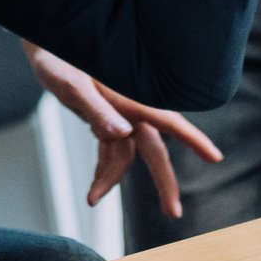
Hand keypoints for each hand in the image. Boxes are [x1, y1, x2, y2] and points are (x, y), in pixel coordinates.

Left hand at [23, 44, 221, 219]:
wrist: (45, 47)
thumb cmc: (59, 60)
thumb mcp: (72, 85)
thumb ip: (96, 109)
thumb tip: (121, 133)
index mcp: (131, 96)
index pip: (169, 120)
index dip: (193, 139)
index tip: (215, 157)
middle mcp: (130, 108)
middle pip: (155, 149)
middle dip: (164, 182)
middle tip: (173, 213)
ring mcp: (118, 116)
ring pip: (126, 156)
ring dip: (112, 179)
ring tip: (92, 200)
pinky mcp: (105, 121)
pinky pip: (109, 152)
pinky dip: (102, 170)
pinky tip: (93, 191)